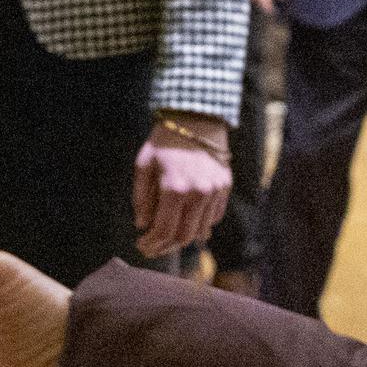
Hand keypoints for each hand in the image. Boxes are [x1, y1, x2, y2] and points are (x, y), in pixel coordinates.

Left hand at [133, 120, 230, 257]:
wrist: (197, 118)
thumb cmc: (165, 140)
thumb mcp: (144, 164)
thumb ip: (141, 197)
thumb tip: (142, 224)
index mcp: (174, 188)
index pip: (164, 229)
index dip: (151, 243)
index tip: (142, 246)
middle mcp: (198, 193)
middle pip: (183, 237)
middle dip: (165, 247)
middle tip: (153, 248)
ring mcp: (214, 191)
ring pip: (200, 231)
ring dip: (183, 238)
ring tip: (168, 237)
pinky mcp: (225, 187)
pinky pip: (214, 217)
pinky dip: (200, 224)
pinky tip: (187, 221)